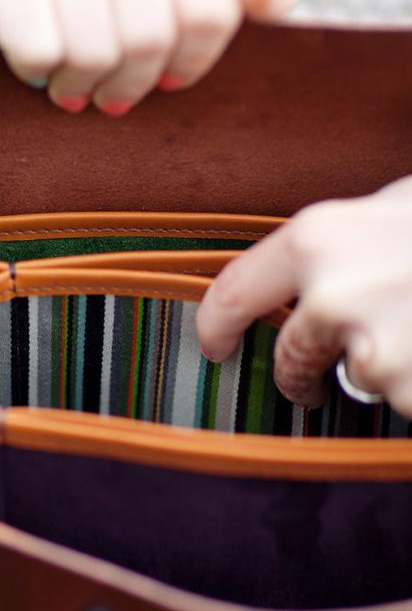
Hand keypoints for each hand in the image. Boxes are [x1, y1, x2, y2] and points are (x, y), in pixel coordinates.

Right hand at [0, 0, 297, 114]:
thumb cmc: (131, 12)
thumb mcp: (202, 6)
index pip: (207, 15)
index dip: (189, 66)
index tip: (172, 75)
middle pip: (148, 37)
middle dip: (132, 82)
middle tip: (116, 90)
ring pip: (92, 48)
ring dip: (84, 84)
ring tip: (80, 79)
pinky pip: (39, 50)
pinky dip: (39, 73)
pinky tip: (42, 61)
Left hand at [195, 177, 411, 418]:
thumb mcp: (392, 210)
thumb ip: (337, 248)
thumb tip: (296, 285)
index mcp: (319, 239)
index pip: (233, 294)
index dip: (217, 327)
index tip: (217, 347)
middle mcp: (333, 293)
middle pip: (290, 357)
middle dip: (298, 375)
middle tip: (310, 379)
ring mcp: (375, 346)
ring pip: (359, 379)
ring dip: (387, 369)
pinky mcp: (410, 388)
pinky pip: (406, 400)